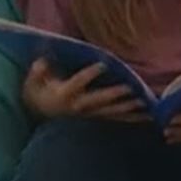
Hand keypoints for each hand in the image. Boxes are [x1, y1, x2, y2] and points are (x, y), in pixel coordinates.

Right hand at [21, 58, 148, 122]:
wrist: (42, 114)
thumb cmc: (39, 92)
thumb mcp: (32, 83)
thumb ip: (38, 72)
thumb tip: (41, 61)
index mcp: (64, 94)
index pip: (78, 82)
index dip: (89, 74)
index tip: (102, 63)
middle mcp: (79, 106)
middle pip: (99, 100)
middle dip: (115, 95)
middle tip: (130, 89)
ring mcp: (90, 113)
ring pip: (111, 112)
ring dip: (128, 108)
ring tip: (145, 104)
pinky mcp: (98, 116)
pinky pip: (117, 118)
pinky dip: (133, 118)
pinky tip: (148, 116)